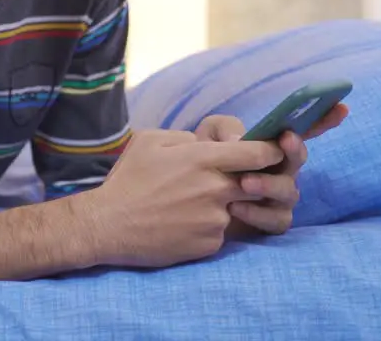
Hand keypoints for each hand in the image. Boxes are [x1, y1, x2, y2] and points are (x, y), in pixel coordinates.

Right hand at [81, 128, 283, 268]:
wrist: (108, 226)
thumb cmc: (127, 180)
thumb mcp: (150, 141)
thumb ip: (186, 136)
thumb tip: (206, 143)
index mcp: (202, 159)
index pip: (257, 152)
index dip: (271, 150)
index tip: (272, 151)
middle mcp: (215, 189)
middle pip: (254, 182)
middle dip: (251, 180)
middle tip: (228, 181)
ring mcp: (214, 219)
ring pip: (235, 208)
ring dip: (221, 206)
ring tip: (186, 206)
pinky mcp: (209, 244)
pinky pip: (220, 232)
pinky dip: (207, 227)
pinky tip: (181, 224)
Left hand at [193, 104, 348, 238]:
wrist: (190, 197)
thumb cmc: (204, 160)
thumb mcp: (209, 135)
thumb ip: (224, 129)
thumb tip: (240, 141)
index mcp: (273, 146)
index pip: (303, 130)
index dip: (324, 118)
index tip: (342, 107)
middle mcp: (283, 170)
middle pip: (299, 158)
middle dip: (295, 149)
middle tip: (284, 141)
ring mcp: (280, 197)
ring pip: (288, 191)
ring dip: (268, 184)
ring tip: (244, 182)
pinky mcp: (271, 222)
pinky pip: (274, 220)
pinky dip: (256, 213)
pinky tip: (235, 207)